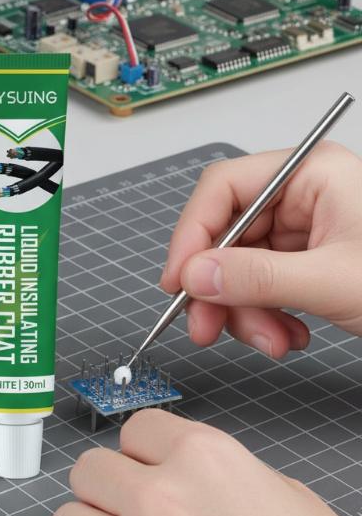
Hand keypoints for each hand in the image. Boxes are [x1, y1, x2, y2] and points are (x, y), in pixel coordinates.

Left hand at [51, 410, 361, 515]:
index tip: (149, 471)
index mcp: (205, 456)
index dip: (143, 454)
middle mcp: (162, 496)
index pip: (135, 429)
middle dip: (107, 489)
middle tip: (129, 512)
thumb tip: (174, 469)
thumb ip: (213, 471)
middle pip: (88, 469)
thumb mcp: (280, 493)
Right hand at [160, 142, 361, 357]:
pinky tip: (290, 336)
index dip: (192, 235)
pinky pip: (261, 285)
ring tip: (272, 342)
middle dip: (219, 288)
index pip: (224, 189)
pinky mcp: (306, 260)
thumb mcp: (335, 282)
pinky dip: (265, 316)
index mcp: (311, 173)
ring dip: (245, 311)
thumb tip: (196, 276)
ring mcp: (304, 229)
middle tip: (206, 328)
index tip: (179, 282)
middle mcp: (302, 196)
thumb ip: (260, 278)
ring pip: (240, 266)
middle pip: (227, 234)